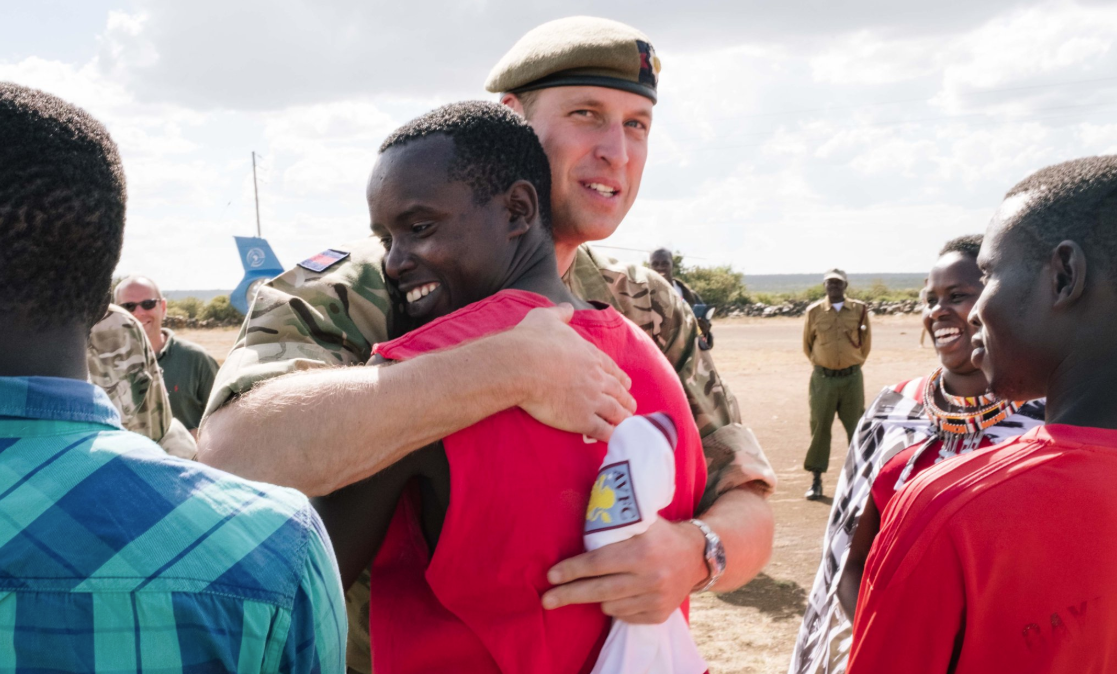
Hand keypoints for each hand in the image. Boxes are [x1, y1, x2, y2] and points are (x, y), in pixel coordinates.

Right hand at [506, 304, 635, 441]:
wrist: (522, 365)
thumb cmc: (531, 341)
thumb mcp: (546, 318)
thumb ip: (559, 313)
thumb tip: (567, 307)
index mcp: (590, 355)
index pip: (613, 369)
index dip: (620, 379)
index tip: (625, 385)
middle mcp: (597, 378)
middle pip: (619, 392)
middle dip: (626, 400)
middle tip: (630, 407)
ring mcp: (593, 400)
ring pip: (617, 412)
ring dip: (623, 418)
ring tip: (626, 424)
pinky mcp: (583, 419)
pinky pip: (604, 431)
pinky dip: (612, 435)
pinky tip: (615, 439)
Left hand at [541, 518, 707, 623]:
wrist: (697, 556)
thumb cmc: (659, 533)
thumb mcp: (641, 520)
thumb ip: (613, 517)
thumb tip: (570, 502)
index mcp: (642, 552)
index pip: (598, 564)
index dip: (572, 570)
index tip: (551, 576)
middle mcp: (651, 578)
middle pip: (599, 591)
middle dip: (568, 595)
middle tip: (546, 600)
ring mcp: (656, 600)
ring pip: (610, 606)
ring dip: (597, 597)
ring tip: (597, 585)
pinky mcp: (659, 615)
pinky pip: (624, 617)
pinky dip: (617, 607)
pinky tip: (620, 594)